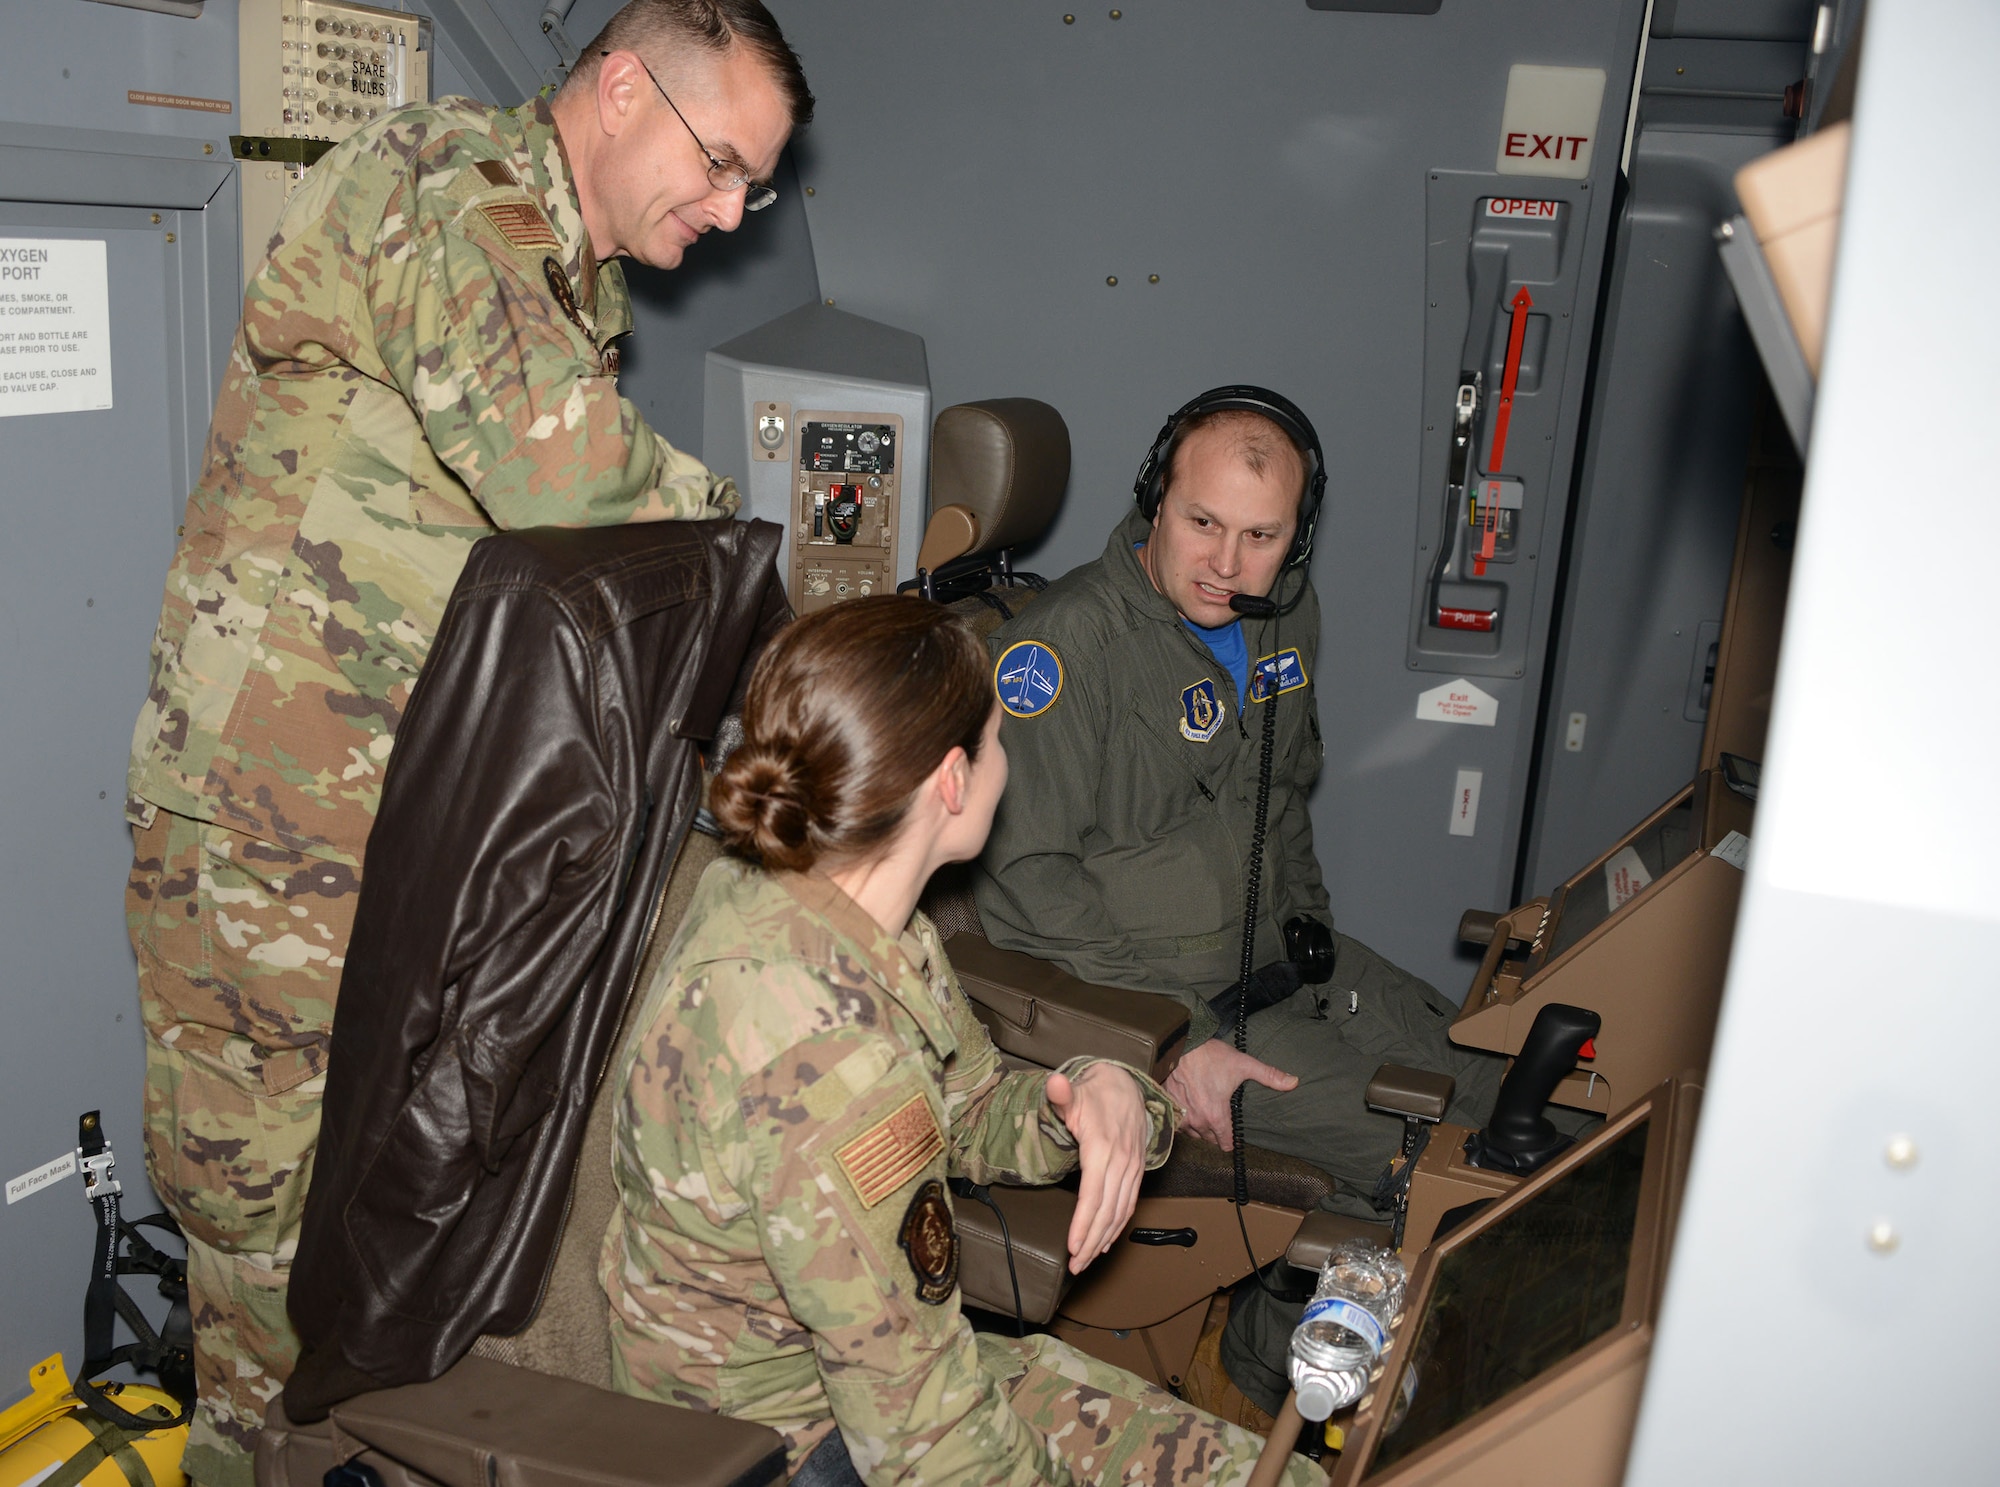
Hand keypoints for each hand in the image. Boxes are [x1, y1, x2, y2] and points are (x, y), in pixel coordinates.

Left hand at [1045, 1064, 1149, 1273]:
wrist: (1126, 1085)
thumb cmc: (1095, 1093)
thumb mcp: (1076, 1091)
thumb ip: (1062, 1093)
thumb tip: (1054, 1084)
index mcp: (1103, 1147)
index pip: (1093, 1193)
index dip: (1084, 1222)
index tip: (1073, 1246)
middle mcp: (1121, 1162)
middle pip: (1107, 1210)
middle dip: (1091, 1241)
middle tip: (1075, 1265)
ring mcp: (1132, 1168)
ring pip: (1120, 1212)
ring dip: (1104, 1240)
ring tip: (1086, 1261)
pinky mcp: (1136, 1171)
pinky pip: (1129, 1204)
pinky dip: (1118, 1226)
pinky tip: (1105, 1242)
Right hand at [1161, 1038, 1297, 1150]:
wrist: (1180, 1045)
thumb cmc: (1211, 1056)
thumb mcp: (1243, 1064)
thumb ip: (1269, 1076)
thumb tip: (1294, 1082)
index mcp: (1216, 1116)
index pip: (1225, 1144)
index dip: (1231, 1140)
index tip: (1233, 1134)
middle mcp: (1197, 1121)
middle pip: (1209, 1139)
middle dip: (1216, 1132)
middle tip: (1221, 1119)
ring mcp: (1181, 1115)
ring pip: (1193, 1133)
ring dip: (1199, 1127)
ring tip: (1206, 1114)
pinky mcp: (1169, 1107)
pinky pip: (1178, 1124)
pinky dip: (1184, 1120)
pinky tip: (1190, 1109)